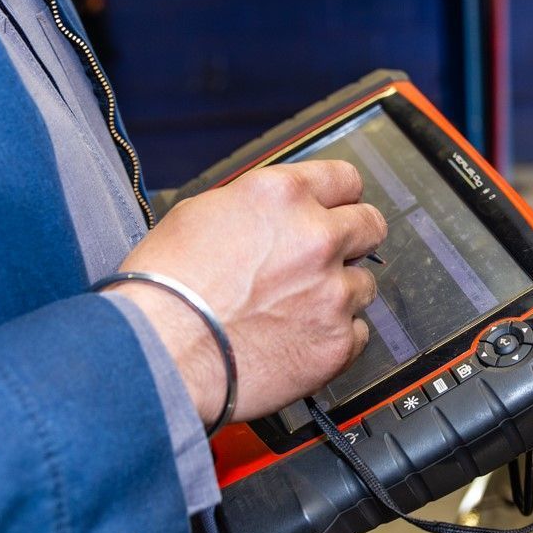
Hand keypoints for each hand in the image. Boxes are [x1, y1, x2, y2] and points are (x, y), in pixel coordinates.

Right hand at [107, 161, 386, 428]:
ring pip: (364, 285)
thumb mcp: (199, 214)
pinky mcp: (337, 343)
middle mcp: (316, 238)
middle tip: (326, 259)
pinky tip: (299, 340)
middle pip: (371, 226)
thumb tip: (272, 217)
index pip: (345, 179)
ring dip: (339, 294)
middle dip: (352, 240)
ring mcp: (332, 293)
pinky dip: (334, 338)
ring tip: (297, 309)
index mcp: (282, 197)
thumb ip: (255, 209)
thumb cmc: (165, 289)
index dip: (340, 197)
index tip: (338, 209)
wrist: (162, 353)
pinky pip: (357, 335)